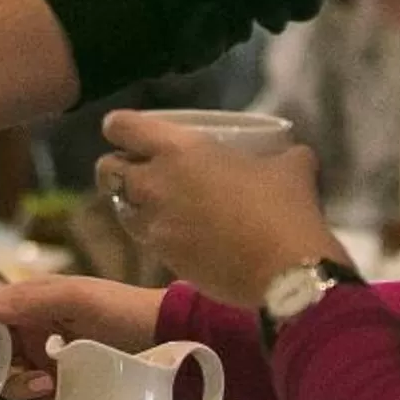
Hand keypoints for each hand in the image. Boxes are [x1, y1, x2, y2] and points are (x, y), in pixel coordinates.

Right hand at [0, 276, 165, 399]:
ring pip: (16, 385)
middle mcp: (37, 332)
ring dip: (26, 388)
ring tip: (53, 384)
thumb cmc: (122, 310)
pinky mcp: (68, 390)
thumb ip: (26, 301)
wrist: (169, 340)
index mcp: (33, 303)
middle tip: (31, 378)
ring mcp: (51, 363)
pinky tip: (64, 397)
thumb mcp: (75, 298)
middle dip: (5, 371)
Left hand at [97, 111, 340, 309]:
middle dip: (118, 167)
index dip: (120, 126)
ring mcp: (156, 226)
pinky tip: (180, 233)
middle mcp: (155, 184)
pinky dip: (154, 233)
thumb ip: (282, 154)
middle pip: (107, 169)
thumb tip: (292, 154)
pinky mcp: (164, 259)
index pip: (121, 126)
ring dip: (132, 203)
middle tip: (142, 169)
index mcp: (177, 150)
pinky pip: (145, 239)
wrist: (284, 273)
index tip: (131, 132)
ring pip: (120, 208)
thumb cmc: (284, 208)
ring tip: (158, 204)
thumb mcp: (291, 166)